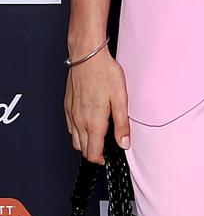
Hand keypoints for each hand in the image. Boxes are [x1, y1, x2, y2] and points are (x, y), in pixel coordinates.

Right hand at [64, 46, 129, 163]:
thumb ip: (122, 124)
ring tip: (98, 137)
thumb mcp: (120, 98)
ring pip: (74, 139)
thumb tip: (124, 143)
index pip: (92, 153)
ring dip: (85, 143)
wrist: (87, 56)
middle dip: (93, 152)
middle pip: (82, 149)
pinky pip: (70, 127)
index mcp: (93, 122)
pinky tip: (87, 123)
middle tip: (105, 148)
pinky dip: (77, 132)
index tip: (108, 158)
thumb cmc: (104, 73)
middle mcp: (79, 121)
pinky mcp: (67, 106)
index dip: (100, 159)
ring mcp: (71, 114)